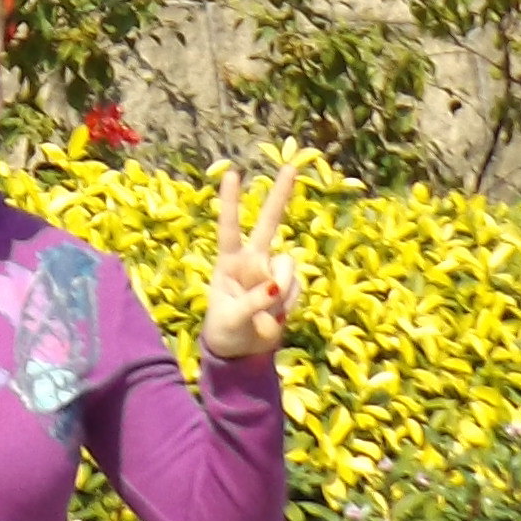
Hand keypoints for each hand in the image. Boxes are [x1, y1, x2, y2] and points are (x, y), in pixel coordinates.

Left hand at [200, 156, 305, 364]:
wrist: (242, 354)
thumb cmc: (225, 331)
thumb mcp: (230, 319)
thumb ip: (251, 302)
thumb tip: (273, 288)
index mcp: (228, 262)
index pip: (229, 228)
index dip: (231, 202)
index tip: (233, 173)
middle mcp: (252, 260)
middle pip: (269, 223)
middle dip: (280, 195)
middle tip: (291, 166)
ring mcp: (272, 272)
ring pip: (287, 266)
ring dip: (281, 292)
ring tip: (265, 317)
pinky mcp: (288, 287)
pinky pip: (296, 288)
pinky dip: (288, 305)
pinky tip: (276, 317)